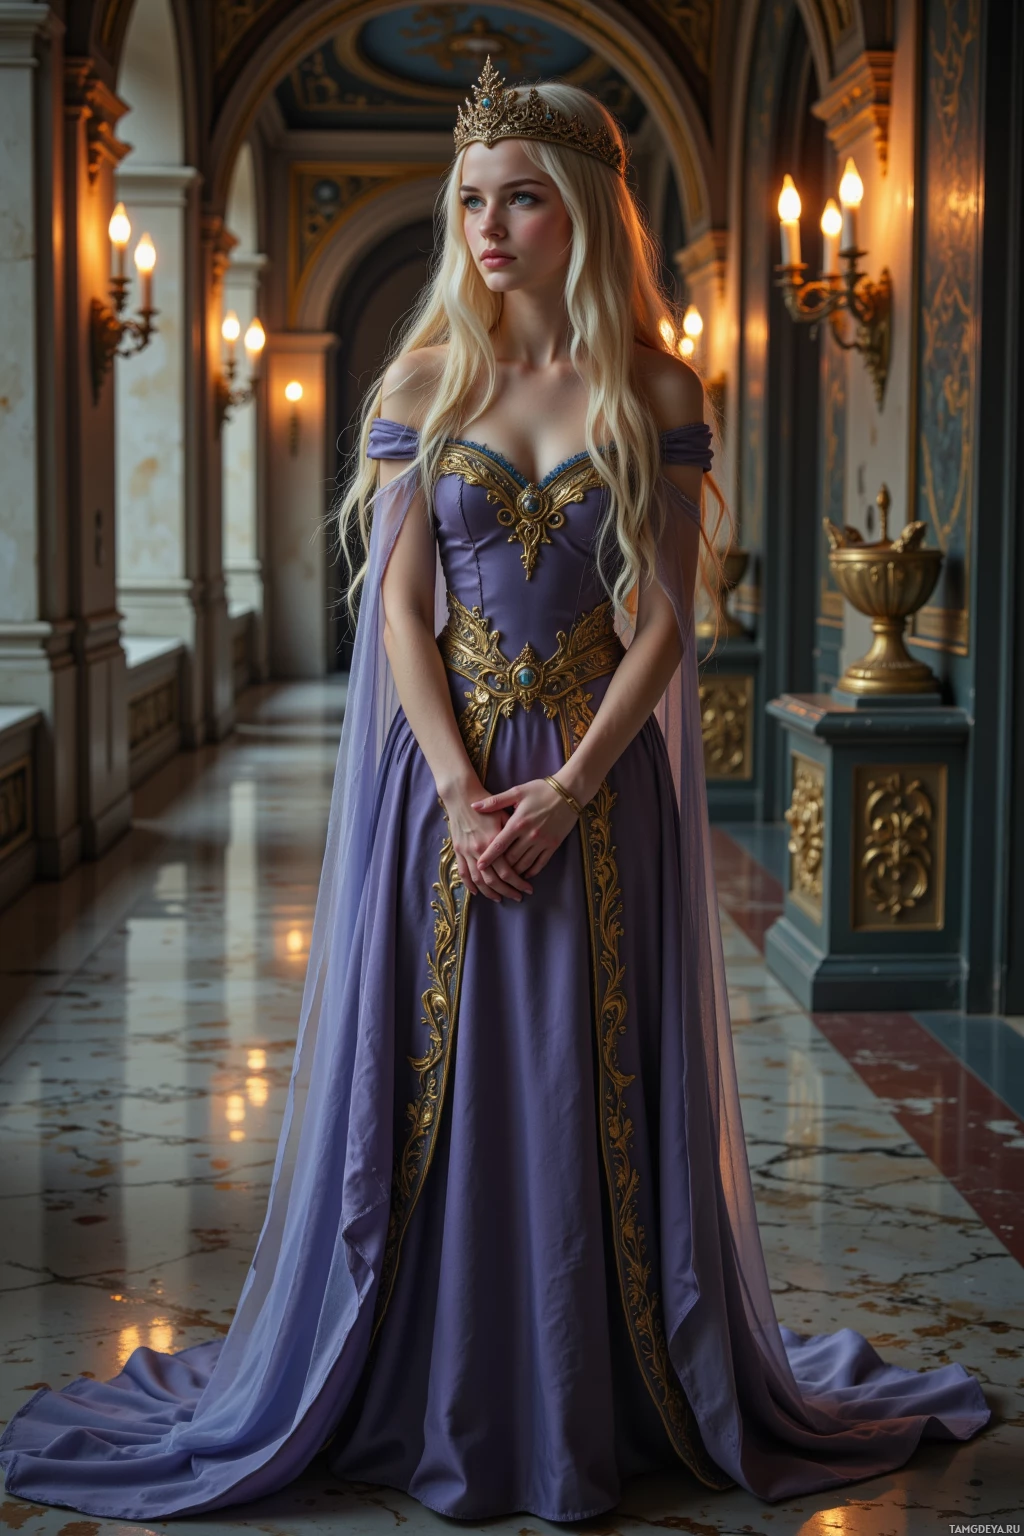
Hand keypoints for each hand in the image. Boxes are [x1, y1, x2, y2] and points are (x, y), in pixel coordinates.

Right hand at [443, 782, 533, 902]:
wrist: (462, 795)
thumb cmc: (487, 801)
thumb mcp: (504, 812)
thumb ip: (513, 831)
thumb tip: (526, 848)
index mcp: (493, 841)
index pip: (507, 871)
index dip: (518, 883)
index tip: (528, 888)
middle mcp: (479, 849)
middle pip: (494, 880)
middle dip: (507, 891)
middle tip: (518, 897)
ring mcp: (466, 851)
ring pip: (478, 880)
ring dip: (490, 892)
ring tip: (500, 898)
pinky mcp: (458, 850)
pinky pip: (463, 872)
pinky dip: (470, 885)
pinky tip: (478, 892)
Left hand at [471, 778, 578, 879]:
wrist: (569, 792)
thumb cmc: (541, 790)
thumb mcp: (517, 792)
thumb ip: (495, 802)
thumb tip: (473, 806)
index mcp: (518, 823)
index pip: (499, 845)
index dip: (488, 858)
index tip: (479, 867)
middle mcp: (530, 835)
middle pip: (511, 859)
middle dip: (500, 868)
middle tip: (491, 874)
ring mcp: (543, 842)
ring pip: (525, 864)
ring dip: (514, 872)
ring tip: (505, 877)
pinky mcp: (553, 845)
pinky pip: (540, 864)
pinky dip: (531, 871)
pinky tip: (524, 875)